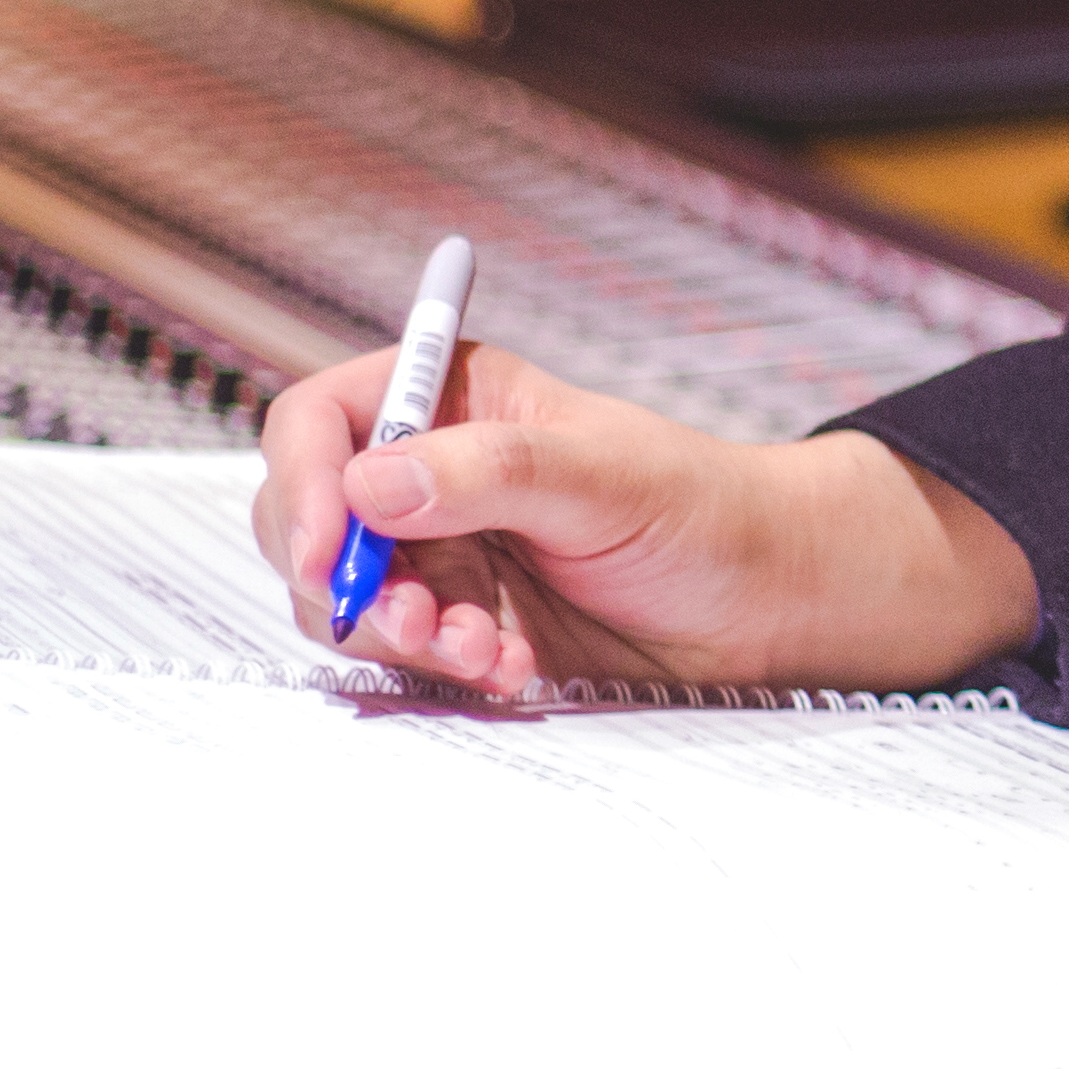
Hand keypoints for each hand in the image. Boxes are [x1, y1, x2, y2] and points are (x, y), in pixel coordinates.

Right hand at [255, 340, 1039, 701]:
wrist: (765, 601)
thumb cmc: (702, 510)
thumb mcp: (604, 477)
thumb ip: (489, 475)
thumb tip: (369, 485)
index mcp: (453, 401)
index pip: (322, 422)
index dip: (303, 482)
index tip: (323, 550)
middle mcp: (430, 473)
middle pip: (307, 520)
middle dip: (346, 580)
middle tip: (414, 622)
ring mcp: (438, 552)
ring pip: (347, 598)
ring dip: (403, 634)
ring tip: (485, 651)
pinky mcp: (460, 622)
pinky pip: (405, 653)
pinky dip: (444, 666)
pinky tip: (510, 668)